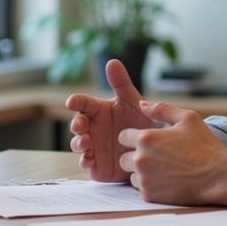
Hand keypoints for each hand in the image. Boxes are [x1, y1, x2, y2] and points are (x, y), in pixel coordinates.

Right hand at [67, 59, 154, 181]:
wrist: (155, 148)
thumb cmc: (141, 121)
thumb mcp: (132, 100)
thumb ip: (121, 83)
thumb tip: (112, 61)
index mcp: (98, 110)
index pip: (82, 103)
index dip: (75, 101)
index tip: (71, 101)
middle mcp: (92, 128)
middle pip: (76, 125)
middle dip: (75, 125)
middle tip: (80, 125)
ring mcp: (93, 147)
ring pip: (78, 145)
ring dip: (78, 143)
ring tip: (85, 143)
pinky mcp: (97, 165)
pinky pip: (86, 164)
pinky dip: (84, 162)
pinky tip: (89, 160)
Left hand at [119, 101, 226, 206]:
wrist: (217, 175)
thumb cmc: (204, 145)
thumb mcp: (187, 118)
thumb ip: (161, 109)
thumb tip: (142, 104)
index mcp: (146, 138)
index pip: (123, 137)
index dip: (135, 138)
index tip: (150, 142)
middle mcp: (141, 159)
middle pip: (123, 158)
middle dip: (136, 156)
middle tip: (158, 158)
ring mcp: (144, 179)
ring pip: (131, 175)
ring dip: (142, 173)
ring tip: (164, 170)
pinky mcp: (149, 195)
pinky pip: (141, 189)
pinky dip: (150, 186)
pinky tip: (167, 181)